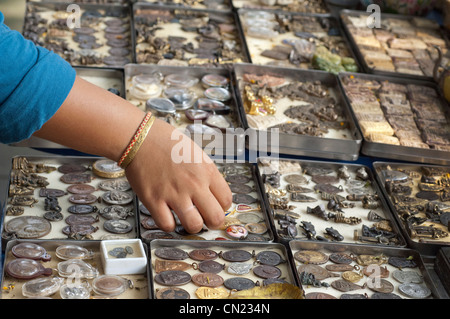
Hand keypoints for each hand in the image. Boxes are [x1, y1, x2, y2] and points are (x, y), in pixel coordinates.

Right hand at [33, 76, 231, 233]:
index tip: (215, 206)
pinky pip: (167, 225)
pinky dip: (169, 225)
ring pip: (194, 226)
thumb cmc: (167, 143)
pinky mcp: (154, 200)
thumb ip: (207, 174)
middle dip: (212, 222)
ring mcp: (174, 194)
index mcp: (207, 172)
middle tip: (205, 218)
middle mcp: (194, 185)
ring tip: (187, 219)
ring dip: (192, 226)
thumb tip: (214, 193)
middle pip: (215, 218)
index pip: (226, 200)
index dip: (222, 207)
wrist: (140, 138)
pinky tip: (169, 216)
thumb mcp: (197, 153)